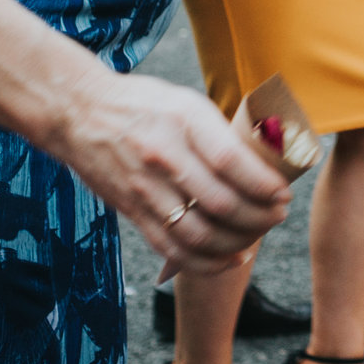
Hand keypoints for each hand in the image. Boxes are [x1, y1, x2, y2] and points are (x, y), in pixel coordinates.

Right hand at [40, 64, 291, 273]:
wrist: (78, 113)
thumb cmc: (144, 103)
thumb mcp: (187, 102)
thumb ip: (220, 134)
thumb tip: (265, 162)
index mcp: (184, 122)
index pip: (232, 162)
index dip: (264, 184)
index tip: (284, 193)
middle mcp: (164, 157)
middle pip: (220, 203)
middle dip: (260, 216)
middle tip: (279, 214)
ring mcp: (145, 188)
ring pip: (198, 233)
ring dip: (237, 241)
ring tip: (259, 234)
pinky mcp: (131, 211)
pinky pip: (172, 247)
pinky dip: (206, 261)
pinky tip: (231, 258)